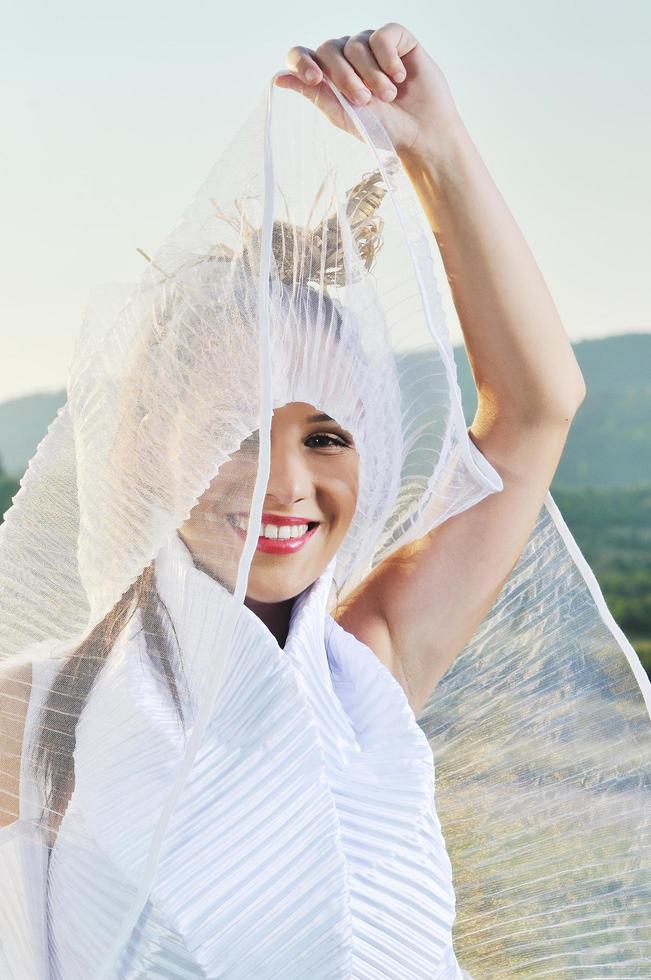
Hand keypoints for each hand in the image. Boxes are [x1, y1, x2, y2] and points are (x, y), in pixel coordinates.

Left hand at [274, 23, 462, 158]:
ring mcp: (372, 45)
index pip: (303, 55)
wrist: (421, 133)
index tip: (314, 79)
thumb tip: (279, 79)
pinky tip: (400, 77)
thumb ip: (314, 94)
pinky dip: (388, 58)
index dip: (303, 62)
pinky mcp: (397, 38)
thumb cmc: (383, 129)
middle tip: (364, 100)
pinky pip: (382, 35)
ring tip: (388, 96)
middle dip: (344, 77)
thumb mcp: (344, 116)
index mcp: (330, 75)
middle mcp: (348, 56)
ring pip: (356, 43)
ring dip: (371, 74)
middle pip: (329, 48)